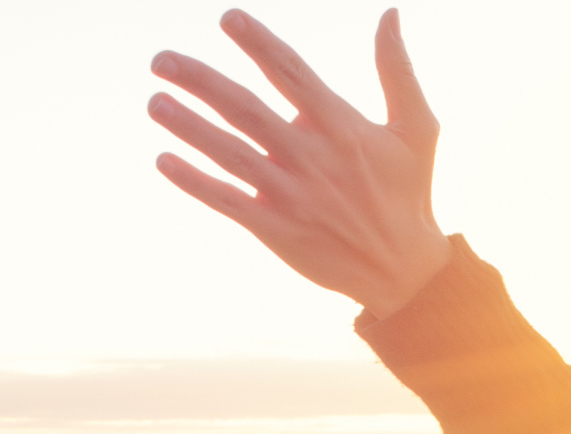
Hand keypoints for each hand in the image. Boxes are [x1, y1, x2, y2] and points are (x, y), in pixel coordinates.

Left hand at [150, 10, 450, 313]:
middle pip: (246, 109)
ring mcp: (292, 195)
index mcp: (342, 126)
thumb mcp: (417, 127)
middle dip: (200, 81)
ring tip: (154, 101)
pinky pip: (227, 200)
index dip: (259, 44)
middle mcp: (312, 157)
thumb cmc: (408, 190)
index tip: (227, 18)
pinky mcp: (277, 229)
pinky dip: (194, 181)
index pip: (291, 73)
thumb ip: (397, 69)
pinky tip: (164, 159)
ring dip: (188, 126)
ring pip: (230, 153)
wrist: (404, 270)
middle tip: (161, 60)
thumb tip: (390, 13)